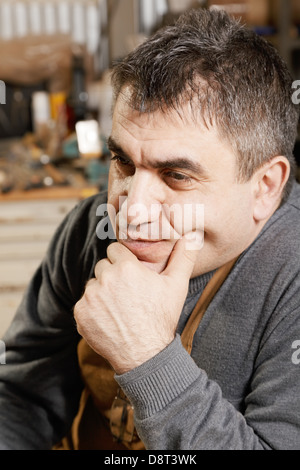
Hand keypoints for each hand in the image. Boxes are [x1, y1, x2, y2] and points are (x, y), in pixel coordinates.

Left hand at [74, 234, 200, 373]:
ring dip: (101, 292)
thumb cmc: (161, 319)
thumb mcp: (177, 286)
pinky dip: (92, 310)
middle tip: (127, 293)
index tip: (130, 273)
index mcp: (126, 267)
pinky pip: (83, 303)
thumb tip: (192, 235)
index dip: (123, 261)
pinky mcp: (80, 313)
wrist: (145, 354)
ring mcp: (90, 297)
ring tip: (118, 307)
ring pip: (93, 285)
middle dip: (112, 275)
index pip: (115, 250)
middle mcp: (105, 278)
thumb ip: (184, 257)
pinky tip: (108, 319)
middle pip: (103, 266)